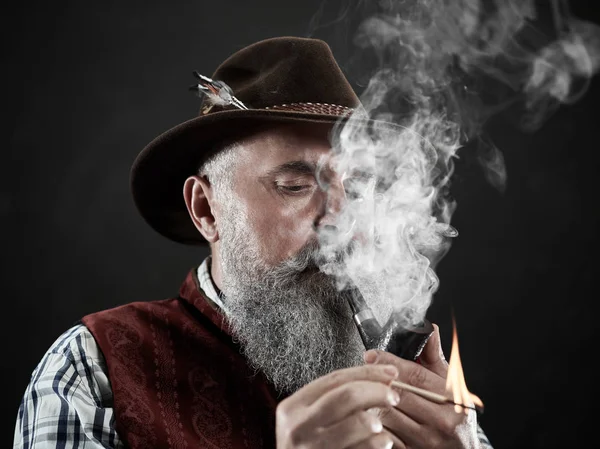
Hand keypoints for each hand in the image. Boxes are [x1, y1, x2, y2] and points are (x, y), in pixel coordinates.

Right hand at [276, 364, 400, 448]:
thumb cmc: (306, 446)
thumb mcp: (307, 419)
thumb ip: (332, 399)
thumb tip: (378, 376)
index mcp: (292, 407)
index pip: (334, 379)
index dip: (366, 373)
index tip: (390, 372)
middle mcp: (298, 427)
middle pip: (347, 396)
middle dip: (376, 391)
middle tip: (394, 396)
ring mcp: (312, 448)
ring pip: (357, 423)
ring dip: (378, 421)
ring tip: (382, 425)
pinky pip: (361, 448)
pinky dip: (378, 443)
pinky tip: (383, 441)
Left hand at [365, 324, 480, 448]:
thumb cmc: (455, 415)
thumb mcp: (451, 385)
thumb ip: (434, 357)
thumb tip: (428, 328)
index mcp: (452, 400)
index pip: (415, 376)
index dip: (390, 362)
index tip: (371, 354)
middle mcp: (441, 423)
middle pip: (398, 394)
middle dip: (376, 380)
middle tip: (361, 371)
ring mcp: (426, 443)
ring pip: (386, 416)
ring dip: (370, 402)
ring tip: (361, 391)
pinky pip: (383, 437)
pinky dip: (372, 424)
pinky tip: (366, 414)